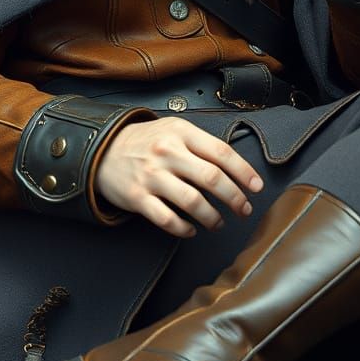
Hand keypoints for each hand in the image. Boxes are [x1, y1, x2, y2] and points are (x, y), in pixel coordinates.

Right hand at [95, 117, 263, 237]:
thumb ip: (201, 144)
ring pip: (193, 202)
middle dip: (235, 198)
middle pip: (212, 178)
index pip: (221, 152)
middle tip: (244, 209)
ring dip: (212, 217)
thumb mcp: (174, 130)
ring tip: (218, 222)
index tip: (256, 187)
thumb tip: (236, 167)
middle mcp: (167, 153)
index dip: (243, 172)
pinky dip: (184, 229)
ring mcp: (151, 176)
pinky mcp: (137, 197)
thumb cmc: (147, 142)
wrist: (103, 149)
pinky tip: (191, 230)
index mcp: (181, 133)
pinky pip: (167, 219)